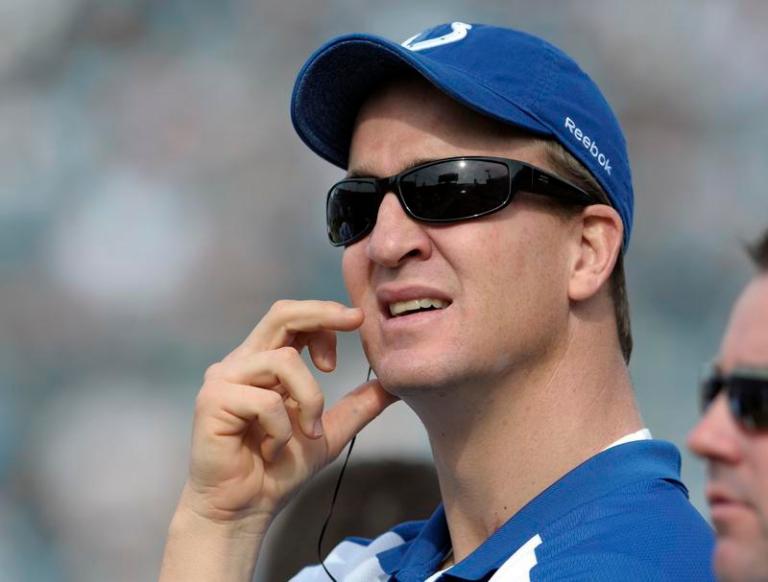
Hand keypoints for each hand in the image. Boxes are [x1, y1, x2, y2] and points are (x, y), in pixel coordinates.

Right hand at [180, 300, 396, 527]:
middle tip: (355, 320)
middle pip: (282, 314)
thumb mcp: (329, 432)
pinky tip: (271, 450)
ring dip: (310, 399)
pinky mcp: (213, 401)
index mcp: (265, 363)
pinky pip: (266, 401)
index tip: (357, 326)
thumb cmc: (278, 470)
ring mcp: (224, 379)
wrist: (245, 509)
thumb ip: (357, 406)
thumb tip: (393, 387)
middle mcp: (242, 363)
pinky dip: (282, 430)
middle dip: (323, 313)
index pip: (294, 318)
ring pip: (283, 361)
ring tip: (308, 432)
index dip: (325, 316)